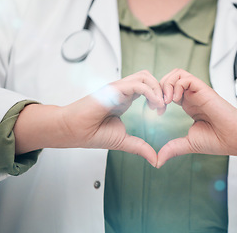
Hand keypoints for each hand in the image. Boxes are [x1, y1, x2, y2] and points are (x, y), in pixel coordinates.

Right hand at [14, 71, 164, 166]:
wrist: (73, 131)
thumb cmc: (92, 133)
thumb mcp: (124, 141)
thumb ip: (141, 147)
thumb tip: (156, 160)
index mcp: (125, 99)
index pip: (147, 87)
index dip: (158, 96)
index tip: (161, 112)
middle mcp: (123, 91)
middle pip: (148, 77)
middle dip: (161, 89)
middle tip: (163, 107)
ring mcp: (118, 88)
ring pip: (145, 76)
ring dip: (157, 89)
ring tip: (159, 106)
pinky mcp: (113, 89)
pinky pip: (137, 84)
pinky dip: (150, 92)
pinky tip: (153, 105)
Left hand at [157, 69, 236, 167]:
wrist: (235, 139)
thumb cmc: (218, 140)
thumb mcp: (188, 144)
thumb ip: (172, 148)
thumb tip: (158, 161)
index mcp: (188, 104)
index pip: (168, 90)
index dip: (158, 97)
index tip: (157, 111)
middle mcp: (191, 96)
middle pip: (170, 78)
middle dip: (159, 88)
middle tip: (158, 104)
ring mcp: (197, 92)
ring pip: (177, 74)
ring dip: (166, 84)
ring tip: (166, 100)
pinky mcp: (204, 90)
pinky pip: (186, 78)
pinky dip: (176, 85)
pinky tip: (175, 100)